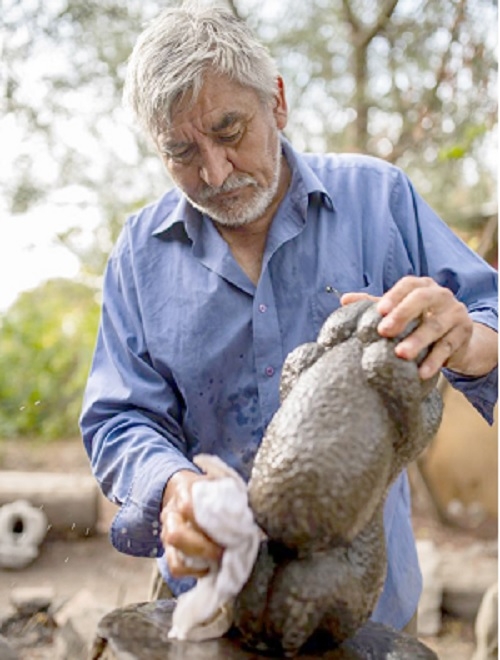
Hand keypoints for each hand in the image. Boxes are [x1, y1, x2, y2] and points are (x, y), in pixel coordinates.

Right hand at [160, 470, 223, 577]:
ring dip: (200, 562)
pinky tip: (210, 567)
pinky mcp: (168, 550)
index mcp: (183, 491)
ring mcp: (167, 533)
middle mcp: (171, 513)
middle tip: (224, 551)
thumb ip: (229, 495)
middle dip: (204, 548)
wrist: (181, 489)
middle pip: (176, 535)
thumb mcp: (217, 482)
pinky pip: (175, 568)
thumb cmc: (207, 488)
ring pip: (174, 555)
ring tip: (219, 561)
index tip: (228, 529)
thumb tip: (248, 518)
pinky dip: (194, 572)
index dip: (208, 520)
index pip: (187, 507)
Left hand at [342, 276, 496, 379]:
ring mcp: (455, 314)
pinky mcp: (462, 335)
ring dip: (418, 340)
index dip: (394, 296)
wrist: (458, 338)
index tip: (379, 311)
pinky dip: (434, 361)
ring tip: (401, 354)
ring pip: (436, 325)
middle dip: (403, 314)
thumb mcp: (399, 311)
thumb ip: (373, 305)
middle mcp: (441, 296)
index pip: (408, 284)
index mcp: (423, 286)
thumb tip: (344, 300)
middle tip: (384, 331)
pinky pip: (447, 348)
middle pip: (423, 299)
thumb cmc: (421, 320)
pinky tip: (421, 372)